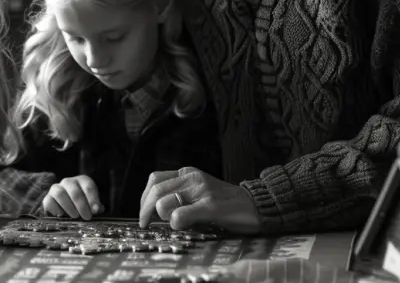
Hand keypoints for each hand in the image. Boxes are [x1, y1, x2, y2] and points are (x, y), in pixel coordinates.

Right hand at [42, 175, 104, 219]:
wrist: (68, 208)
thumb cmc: (84, 206)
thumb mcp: (92, 205)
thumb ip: (96, 207)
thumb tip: (97, 209)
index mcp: (82, 181)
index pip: (88, 186)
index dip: (93, 199)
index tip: (95, 211)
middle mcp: (68, 182)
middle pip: (74, 191)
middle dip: (81, 205)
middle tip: (86, 217)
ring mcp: (56, 188)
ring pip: (60, 194)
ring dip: (68, 207)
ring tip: (75, 216)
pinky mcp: (48, 197)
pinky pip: (48, 201)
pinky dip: (55, 210)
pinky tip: (61, 216)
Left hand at [139, 167, 260, 232]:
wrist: (256, 205)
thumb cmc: (226, 203)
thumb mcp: (199, 193)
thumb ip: (179, 196)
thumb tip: (156, 211)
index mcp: (188, 174)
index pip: (155, 180)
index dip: (144, 198)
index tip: (144, 214)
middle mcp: (192, 178)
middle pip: (155, 190)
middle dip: (145, 210)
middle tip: (146, 224)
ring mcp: (202, 191)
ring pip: (165, 201)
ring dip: (162, 216)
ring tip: (171, 222)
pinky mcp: (212, 206)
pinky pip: (183, 214)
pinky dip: (176, 222)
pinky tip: (181, 225)